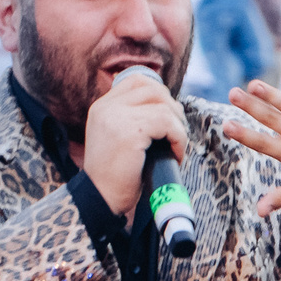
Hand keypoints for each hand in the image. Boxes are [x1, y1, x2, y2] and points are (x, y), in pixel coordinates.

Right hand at [82, 67, 190, 217]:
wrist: (100, 199)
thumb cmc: (116, 175)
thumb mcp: (118, 138)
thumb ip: (133, 119)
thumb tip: (170, 106)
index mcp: (102, 106)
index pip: (137, 81)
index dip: (160, 95)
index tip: (168, 118)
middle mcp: (107, 107)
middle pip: (154, 89)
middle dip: (173, 109)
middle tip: (176, 134)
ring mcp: (117, 117)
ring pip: (164, 106)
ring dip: (178, 127)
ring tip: (176, 147)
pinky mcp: (130, 131)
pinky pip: (168, 123)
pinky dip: (179, 139)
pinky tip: (176, 155)